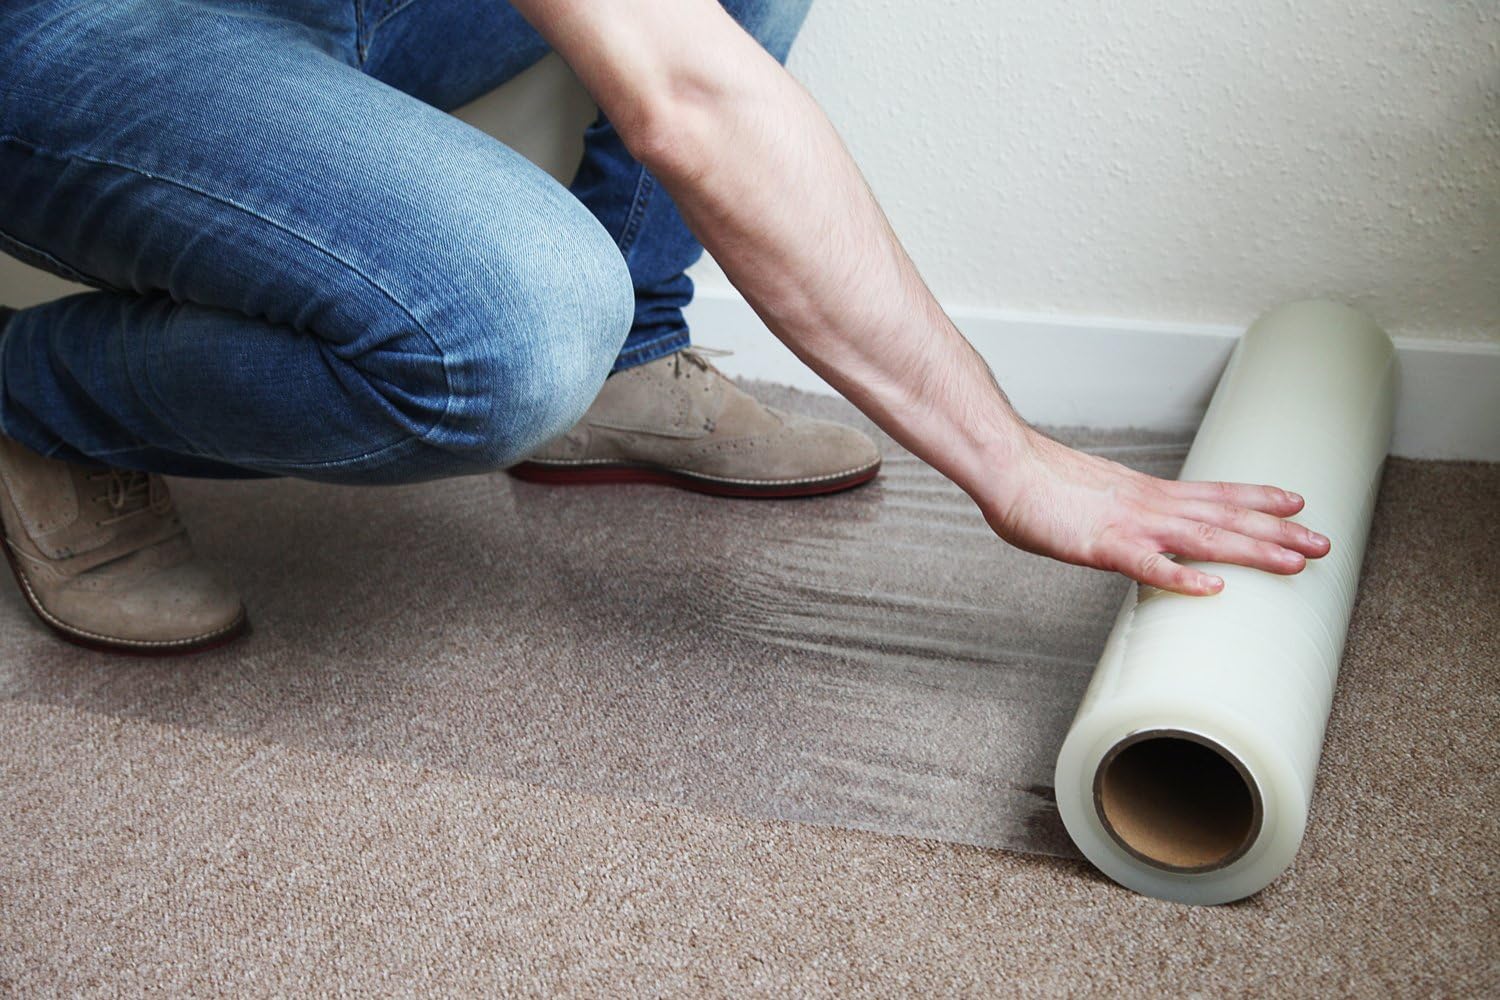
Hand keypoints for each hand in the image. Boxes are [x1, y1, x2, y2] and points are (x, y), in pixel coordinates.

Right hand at [979, 428, 1330, 595]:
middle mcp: (1150, 504)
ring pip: (1204, 538)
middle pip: (1226, 517)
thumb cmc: (1037, 483)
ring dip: (1254, 550)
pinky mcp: (1101, 546)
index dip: (1258, 497)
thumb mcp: (1091, 495)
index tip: (1297, 502)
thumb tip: (1127, 526)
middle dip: (1279, 531)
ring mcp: (1130, 524)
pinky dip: (1183, 577)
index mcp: (1147, 492)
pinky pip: (1148, 565)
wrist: (1005, 466)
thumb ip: (1118, 512)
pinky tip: (1213, 589)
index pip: (1215, 493)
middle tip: (1324, 544)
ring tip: (1296, 562)